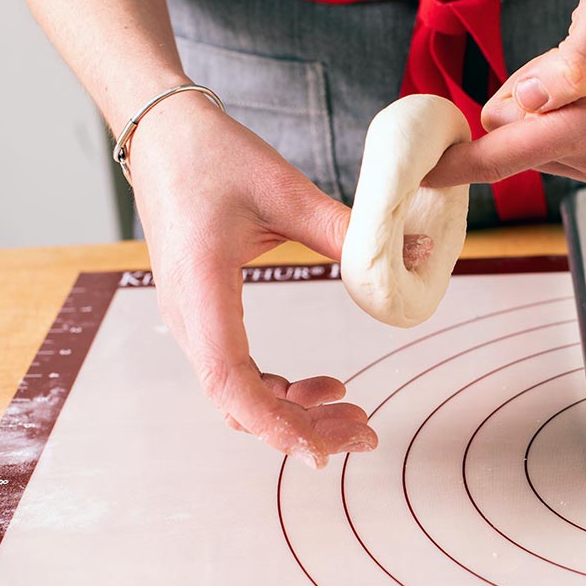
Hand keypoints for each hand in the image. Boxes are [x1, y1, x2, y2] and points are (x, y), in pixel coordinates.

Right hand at [129, 94, 379, 467]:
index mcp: (202, 289)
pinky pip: (240, 373)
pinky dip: (283, 389)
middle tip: (367, 433)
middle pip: (240, 401)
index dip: (274, 423)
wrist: (165, 134)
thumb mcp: (288, 191)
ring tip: (356, 412)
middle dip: (304, 427)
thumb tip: (419, 253)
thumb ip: (350, 231)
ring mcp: (195, 320)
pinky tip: (328, 385)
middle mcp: (191, 317)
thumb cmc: (216, 156)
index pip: (229, 380)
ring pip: (241, 394)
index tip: (322, 451)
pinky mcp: (207, 316)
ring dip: (297, 412)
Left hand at [425, 0, 585, 190]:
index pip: (506, 157)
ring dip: (542, 106)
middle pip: (517, 145)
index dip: (456, 164)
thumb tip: (527, 107)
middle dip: (519, 104)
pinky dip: (558, 114)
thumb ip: (573, 62)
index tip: (418, 175)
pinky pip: (557, 142)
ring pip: (535, 143)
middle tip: (562, 58)